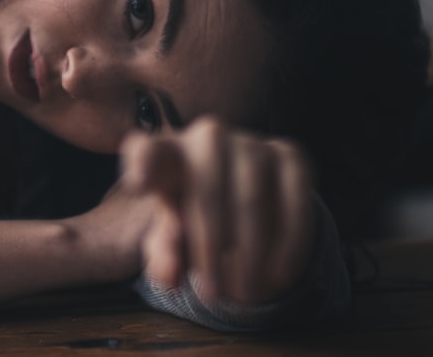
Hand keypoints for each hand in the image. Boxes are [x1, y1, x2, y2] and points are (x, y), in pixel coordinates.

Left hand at [121, 117, 316, 304]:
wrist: (240, 200)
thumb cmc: (191, 218)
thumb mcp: (170, 239)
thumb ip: (163, 255)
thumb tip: (171, 275)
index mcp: (165, 154)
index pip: (147, 150)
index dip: (142, 162)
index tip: (137, 184)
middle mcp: (207, 137)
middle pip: (205, 191)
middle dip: (208, 250)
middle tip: (211, 296)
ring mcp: (251, 143)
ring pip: (251, 199)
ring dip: (248, 254)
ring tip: (243, 293)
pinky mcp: (290, 156)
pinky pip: (295, 201)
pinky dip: (288, 244)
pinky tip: (279, 276)